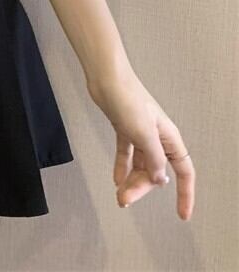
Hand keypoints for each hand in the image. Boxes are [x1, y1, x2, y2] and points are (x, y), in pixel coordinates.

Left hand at [87, 69, 194, 219]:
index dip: (185, 194)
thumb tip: (160, 179)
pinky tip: (116, 178)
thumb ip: (154, 159)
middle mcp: (157, 137)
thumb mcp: (144, 133)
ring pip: (140, 164)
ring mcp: (140, 132)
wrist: (106, 78)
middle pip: (156, 171)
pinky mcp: (124, 127)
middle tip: (124, 199)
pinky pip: (126, 153)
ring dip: (131, 179)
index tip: (182, 214)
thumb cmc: (127, 99)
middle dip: (142, 187)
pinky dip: (122, 165)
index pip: (184, 171)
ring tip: (118, 194)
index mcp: (169, 138)